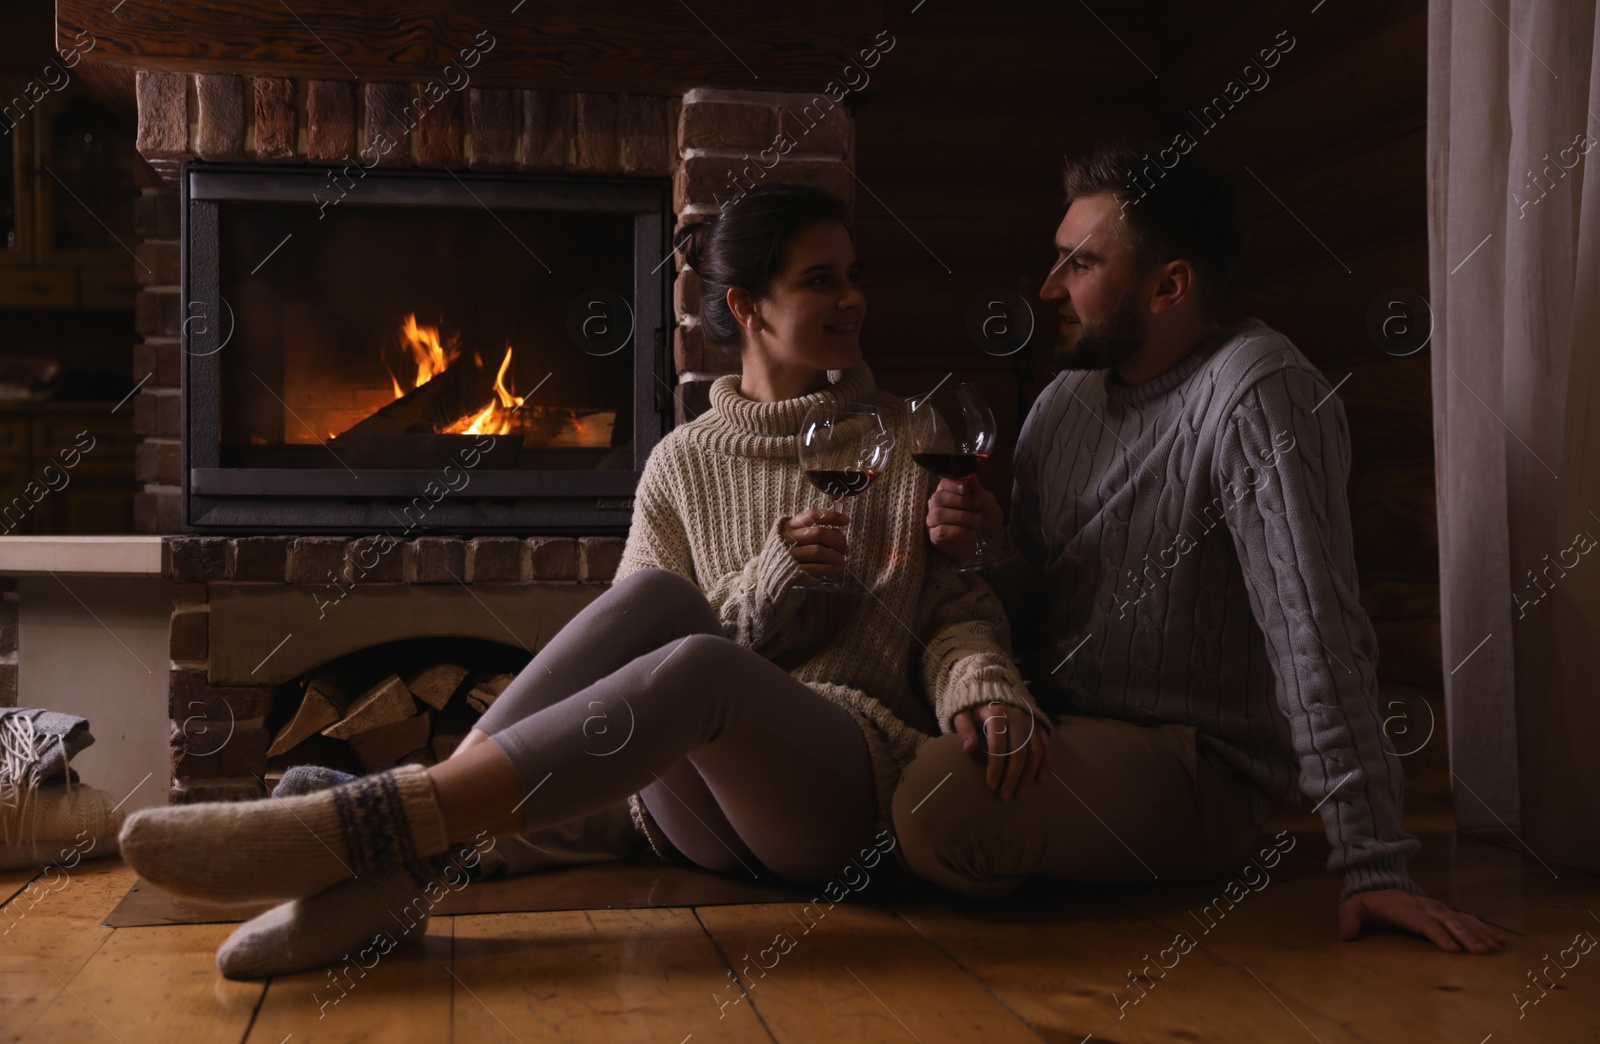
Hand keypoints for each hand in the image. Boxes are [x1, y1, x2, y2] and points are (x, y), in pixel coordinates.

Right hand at [782, 508, 849, 576]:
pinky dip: (828, 568)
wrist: (767, 574)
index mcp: (789, 526)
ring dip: (835, 556)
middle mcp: (788, 538)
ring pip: (818, 551)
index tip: (846, 521)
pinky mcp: (792, 570)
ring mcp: (789, 555)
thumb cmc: (786, 552)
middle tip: (846, 549)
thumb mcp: (794, 536)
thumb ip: (811, 531)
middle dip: (837, 540)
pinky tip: (837, 568)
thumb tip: (837, 532)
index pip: (812, 515)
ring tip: (843, 561)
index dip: (831, 516)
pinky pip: (814, 568)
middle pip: (819, 533)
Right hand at [926, 477, 1005, 560]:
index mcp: (948, 492)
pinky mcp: (935, 537)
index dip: (953, 485)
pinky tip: (972, 533)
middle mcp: (937, 505)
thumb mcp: (987, 502)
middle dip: (959, 501)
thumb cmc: (987, 518)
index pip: (943, 484)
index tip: (966, 488)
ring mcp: (934, 521)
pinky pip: (941, 531)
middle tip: (977, 505)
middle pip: (938, 498)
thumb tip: (971, 477)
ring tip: (978, 520)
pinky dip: (958, 531)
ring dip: (961, 517)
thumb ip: (978, 490)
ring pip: (939, 514)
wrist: (992, 542)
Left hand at [952, 702, 1051, 799]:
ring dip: (1028, 774)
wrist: (992, 690)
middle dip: (1012, 776)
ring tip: (1020, 793)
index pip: (998, 744)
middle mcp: (1017, 716)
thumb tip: (968, 749)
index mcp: (996, 713)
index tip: (991, 785)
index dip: (995, 766)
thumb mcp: (963, 714)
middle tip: (1005, 796)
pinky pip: (1046, 746)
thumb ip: (964, 730)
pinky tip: (1039, 779)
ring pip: (1035, 751)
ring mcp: (1030, 720)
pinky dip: (1045, 763)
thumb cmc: (974, 709)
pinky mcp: (1039, 725)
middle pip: (1019, 751)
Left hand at [1337, 888, 1505, 953]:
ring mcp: (1436, 907)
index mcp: (1404, 908)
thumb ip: (1348, 920)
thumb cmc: (1366, 902)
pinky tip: (1498, 939)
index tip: (1453, 949)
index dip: (1438, 934)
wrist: (1378, 882)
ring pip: (1460, 920)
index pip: (1423, 922)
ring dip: (1478, 933)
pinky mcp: (1444, 910)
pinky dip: (1482, 928)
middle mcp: (1424, 906)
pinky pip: (1466, 918)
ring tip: (1495, 948)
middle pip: (1447, 921)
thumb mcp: (1352, 908)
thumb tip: (1346, 936)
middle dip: (1466, 937)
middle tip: (1482, 952)